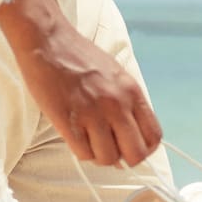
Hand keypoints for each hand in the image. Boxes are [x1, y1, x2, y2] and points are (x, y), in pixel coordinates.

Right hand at [0, 0, 163, 167]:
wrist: (47, 42)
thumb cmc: (79, 57)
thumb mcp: (116, 74)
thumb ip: (127, 102)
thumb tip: (132, 134)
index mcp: (131, 91)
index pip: (153, 136)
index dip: (144, 149)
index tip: (131, 147)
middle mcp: (117, 104)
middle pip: (136, 154)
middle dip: (124, 158)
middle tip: (111, 149)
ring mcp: (93, 114)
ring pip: (108, 158)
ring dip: (99, 155)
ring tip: (90, 140)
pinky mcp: (69, 121)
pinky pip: (84, 153)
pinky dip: (81, 151)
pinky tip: (76, 137)